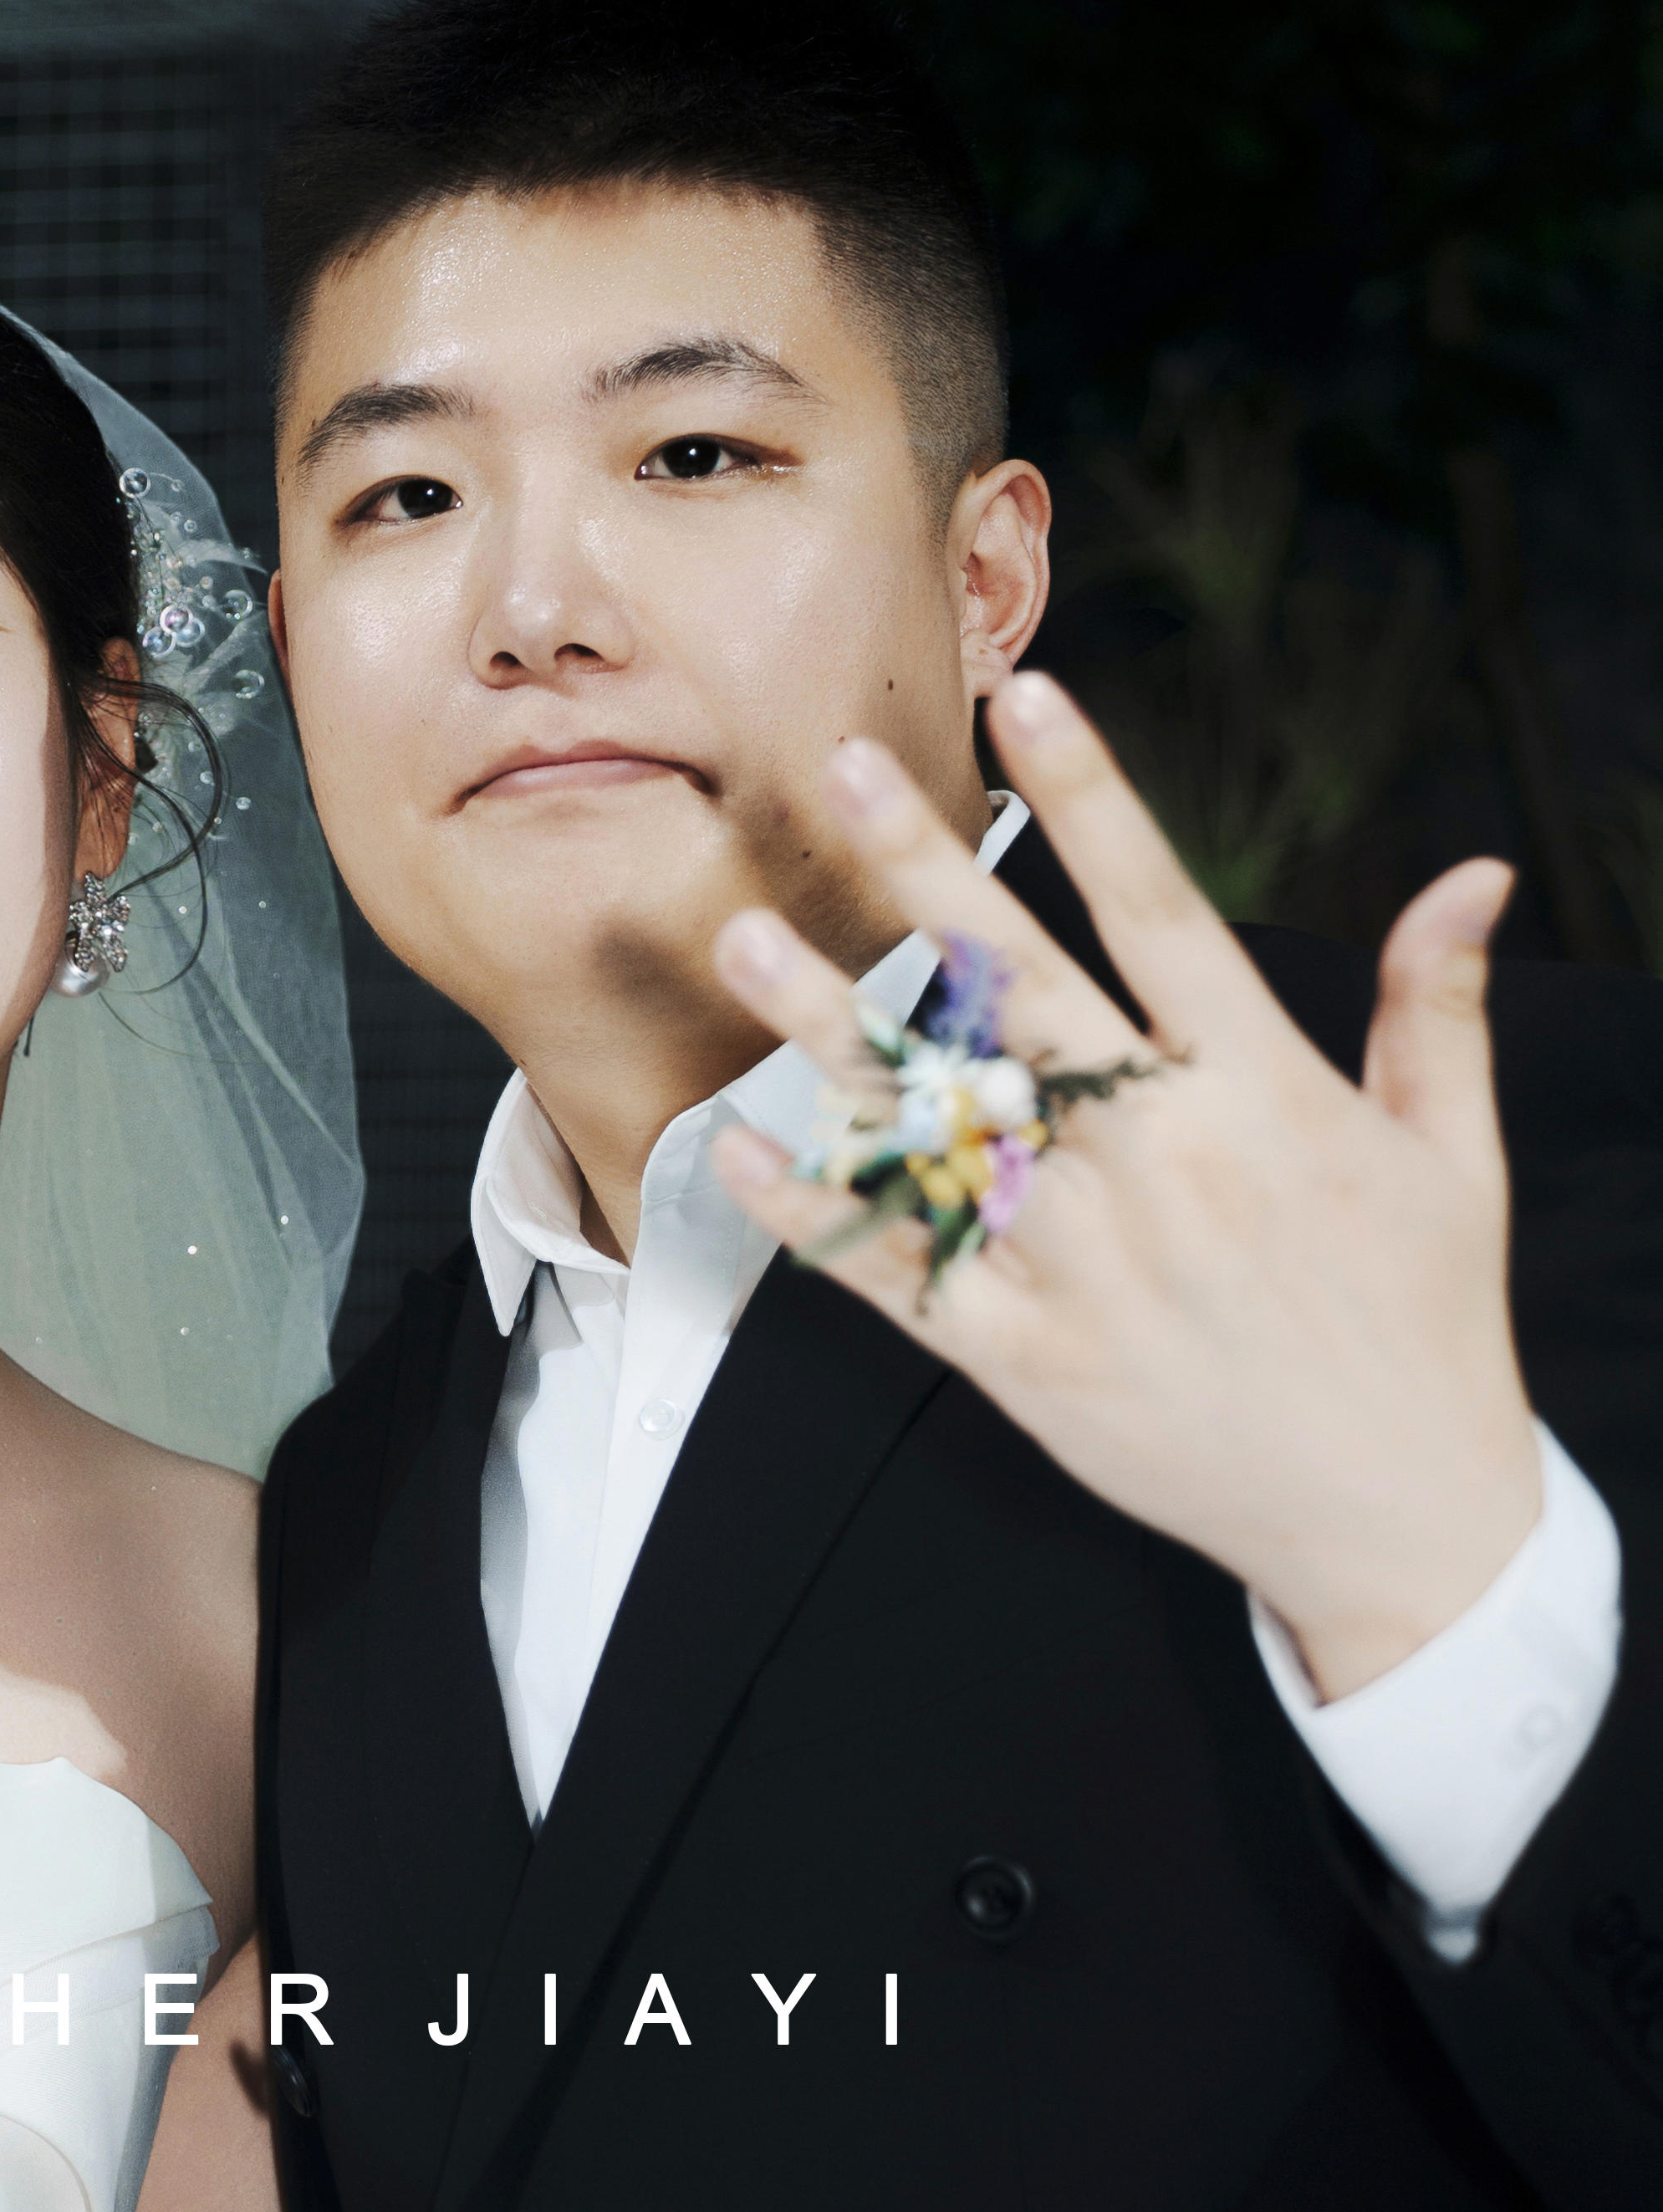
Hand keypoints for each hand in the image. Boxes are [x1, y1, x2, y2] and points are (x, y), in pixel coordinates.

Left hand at [710, 669, 1537, 1701]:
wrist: (1397, 1515)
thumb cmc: (1425, 1321)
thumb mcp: (1449, 1156)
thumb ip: (1432, 1009)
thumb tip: (1471, 875)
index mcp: (1263, 1092)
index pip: (1161, 909)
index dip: (1090, 795)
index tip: (1028, 696)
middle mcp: (1159, 1161)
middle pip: (1021, 987)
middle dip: (926, 871)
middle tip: (837, 764)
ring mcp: (1081, 1260)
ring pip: (935, 1118)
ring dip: (832, 1027)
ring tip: (746, 935)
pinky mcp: (1023, 1356)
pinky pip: (896, 1270)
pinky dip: (814, 1211)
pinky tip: (739, 1143)